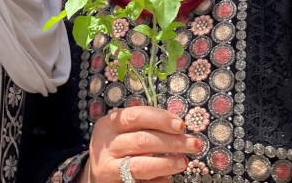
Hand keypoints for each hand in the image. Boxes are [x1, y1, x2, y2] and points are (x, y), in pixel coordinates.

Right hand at [82, 106, 199, 182]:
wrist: (97, 173)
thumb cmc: (117, 146)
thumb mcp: (122, 130)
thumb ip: (143, 125)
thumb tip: (177, 125)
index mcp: (109, 124)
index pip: (136, 116)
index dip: (160, 119)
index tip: (181, 125)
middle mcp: (106, 144)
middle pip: (142, 141)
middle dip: (171, 142)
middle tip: (193, 144)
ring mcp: (107, 167)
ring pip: (140, 165)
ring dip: (166, 163)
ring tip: (184, 162)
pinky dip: (157, 181)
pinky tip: (168, 178)